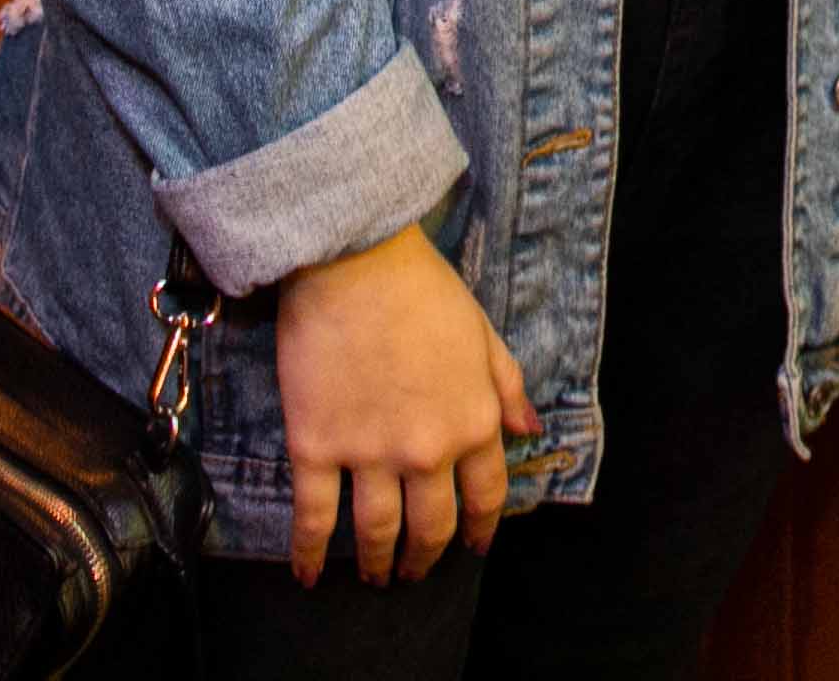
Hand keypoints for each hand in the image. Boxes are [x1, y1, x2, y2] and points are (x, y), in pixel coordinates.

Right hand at [272, 226, 536, 584]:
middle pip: (430, 526)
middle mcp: (428, 450)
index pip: (486, 496)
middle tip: (414, 571)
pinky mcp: (316, 448)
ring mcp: (370, 454)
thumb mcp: (482, 334)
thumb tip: (529, 432)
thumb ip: (507, 387)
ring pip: (376, 532)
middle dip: (425, 557)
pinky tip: (309, 575)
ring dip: (376, 562)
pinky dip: (309, 553)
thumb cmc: (422, 289)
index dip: (480, 529)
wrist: (353, 262)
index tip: (473, 547)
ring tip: (374, 576)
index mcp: (474, 422)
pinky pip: (314, 517)